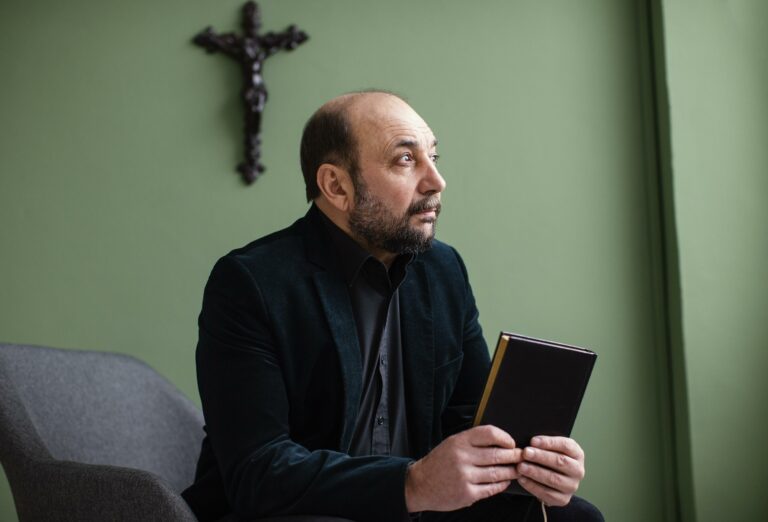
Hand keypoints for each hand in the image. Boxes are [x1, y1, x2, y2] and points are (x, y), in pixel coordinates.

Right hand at [405, 425, 522, 512]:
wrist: (420, 484)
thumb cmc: (439, 463)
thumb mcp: (452, 444)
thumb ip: (473, 442)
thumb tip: (502, 443)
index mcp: (459, 441)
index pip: (489, 433)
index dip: (505, 438)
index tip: (511, 443)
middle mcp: (462, 457)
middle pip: (497, 454)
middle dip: (513, 456)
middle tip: (521, 456)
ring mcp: (465, 477)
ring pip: (497, 473)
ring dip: (511, 471)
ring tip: (516, 469)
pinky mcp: (467, 494)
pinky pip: (491, 488)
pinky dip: (501, 485)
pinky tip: (505, 481)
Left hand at [516, 436, 584, 506]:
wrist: (554, 480)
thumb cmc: (550, 458)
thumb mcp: (552, 449)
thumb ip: (544, 445)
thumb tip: (531, 442)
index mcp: (577, 453)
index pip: (565, 445)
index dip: (549, 443)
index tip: (533, 441)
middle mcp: (578, 470)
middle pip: (560, 462)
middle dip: (540, 457)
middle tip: (525, 453)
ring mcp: (572, 486)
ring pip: (554, 479)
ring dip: (535, 472)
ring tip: (521, 466)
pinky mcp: (563, 499)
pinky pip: (547, 493)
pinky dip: (533, 486)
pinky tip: (522, 479)